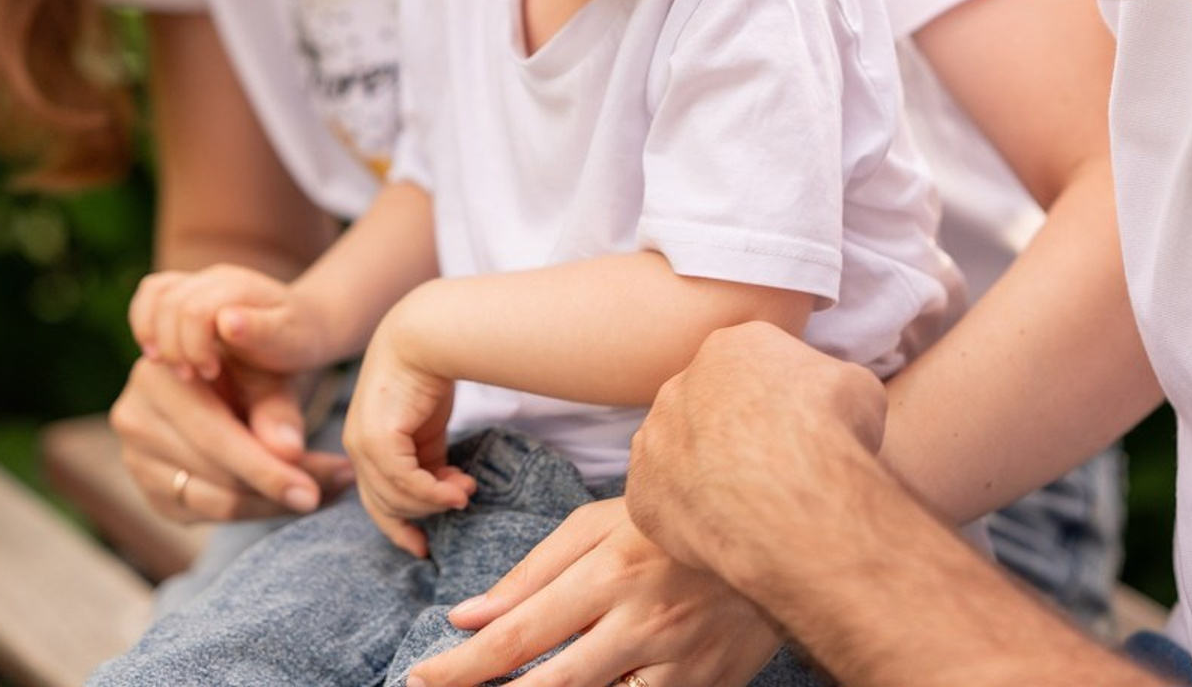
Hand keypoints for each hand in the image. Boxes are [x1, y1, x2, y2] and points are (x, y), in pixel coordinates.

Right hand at [110, 355, 352, 522]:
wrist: (232, 368)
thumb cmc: (253, 362)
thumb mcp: (268, 372)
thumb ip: (275, 408)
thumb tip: (289, 453)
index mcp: (156, 376)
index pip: (214, 437)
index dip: (267, 467)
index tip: (321, 484)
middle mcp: (133, 418)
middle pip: (217, 474)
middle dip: (282, 485)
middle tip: (341, 483)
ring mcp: (136, 459)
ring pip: (217, 501)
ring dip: (277, 501)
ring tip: (331, 487)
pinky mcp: (154, 490)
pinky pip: (211, 513)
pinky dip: (259, 508)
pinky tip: (297, 493)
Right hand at [129, 263, 329, 382]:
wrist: (306, 323)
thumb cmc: (298, 340)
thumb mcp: (289, 344)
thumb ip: (260, 332)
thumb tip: (226, 322)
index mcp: (242, 288)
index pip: (196, 310)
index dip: (194, 348)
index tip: (211, 374)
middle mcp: (219, 276)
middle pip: (170, 302)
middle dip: (175, 346)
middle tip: (195, 377)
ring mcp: (202, 280)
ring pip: (155, 292)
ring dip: (154, 334)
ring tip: (175, 367)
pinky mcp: (189, 290)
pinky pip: (152, 293)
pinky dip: (145, 321)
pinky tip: (158, 354)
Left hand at [343, 307, 475, 555]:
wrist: (427, 334)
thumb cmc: (429, 370)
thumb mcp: (427, 424)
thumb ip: (429, 457)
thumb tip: (446, 490)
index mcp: (364, 442)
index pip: (375, 498)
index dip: (399, 525)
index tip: (423, 545)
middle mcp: (357, 446)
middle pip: (386, 504)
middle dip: (423, 514)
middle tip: (460, 505)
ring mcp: (362, 443)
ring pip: (397, 498)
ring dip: (435, 502)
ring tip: (467, 491)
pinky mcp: (377, 438)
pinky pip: (406, 482)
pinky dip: (433, 492)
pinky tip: (460, 487)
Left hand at [405, 498, 781, 686]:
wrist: (771, 523)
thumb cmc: (668, 520)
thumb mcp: (600, 524)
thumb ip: (535, 571)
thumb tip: (467, 616)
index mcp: (607, 572)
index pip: (518, 634)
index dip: (462, 668)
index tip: (420, 678)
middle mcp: (639, 621)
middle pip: (548, 686)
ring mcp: (676, 660)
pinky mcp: (705, 685)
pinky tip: (588, 684)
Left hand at [627, 323, 886, 581]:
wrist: (796, 499)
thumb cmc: (833, 436)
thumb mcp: (856, 385)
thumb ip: (827, 381)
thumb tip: (826, 396)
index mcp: (732, 346)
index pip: (748, 368)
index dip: (776, 402)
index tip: (796, 430)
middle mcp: (682, 382)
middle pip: (707, 405)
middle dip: (734, 434)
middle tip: (769, 469)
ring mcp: (657, 435)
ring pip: (679, 450)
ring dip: (705, 471)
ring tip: (748, 505)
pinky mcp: (641, 489)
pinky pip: (662, 498)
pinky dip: (688, 514)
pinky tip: (724, 530)